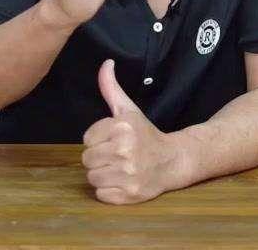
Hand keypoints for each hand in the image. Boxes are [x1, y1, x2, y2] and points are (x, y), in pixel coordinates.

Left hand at [82, 59, 180, 203]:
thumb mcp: (129, 109)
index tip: (113, 139)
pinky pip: (101, 195)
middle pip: (87, 159)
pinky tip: (122, 181)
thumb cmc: (145, 134)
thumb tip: (106, 62)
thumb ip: (111, 88)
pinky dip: (109, 191)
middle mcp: (125, 150)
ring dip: (102, 174)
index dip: (98, 139)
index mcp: (122, 127)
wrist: (171, 160)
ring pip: (92, 178)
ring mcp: (127, 175)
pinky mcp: (129, 195)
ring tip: (118, 168)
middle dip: (99, 157)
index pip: (87, 139)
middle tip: (116, 154)